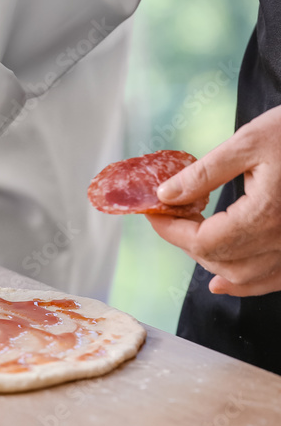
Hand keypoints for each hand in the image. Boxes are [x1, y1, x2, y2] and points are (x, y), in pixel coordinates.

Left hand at [147, 105, 280, 296]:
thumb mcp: (249, 141)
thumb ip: (204, 173)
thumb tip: (165, 196)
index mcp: (266, 214)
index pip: (203, 241)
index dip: (172, 231)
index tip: (155, 215)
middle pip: (220, 260)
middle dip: (188, 242)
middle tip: (172, 218)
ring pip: (244, 276)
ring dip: (212, 262)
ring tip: (192, 240)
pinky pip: (274, 279)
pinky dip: (246, 284)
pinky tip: (223, 282)